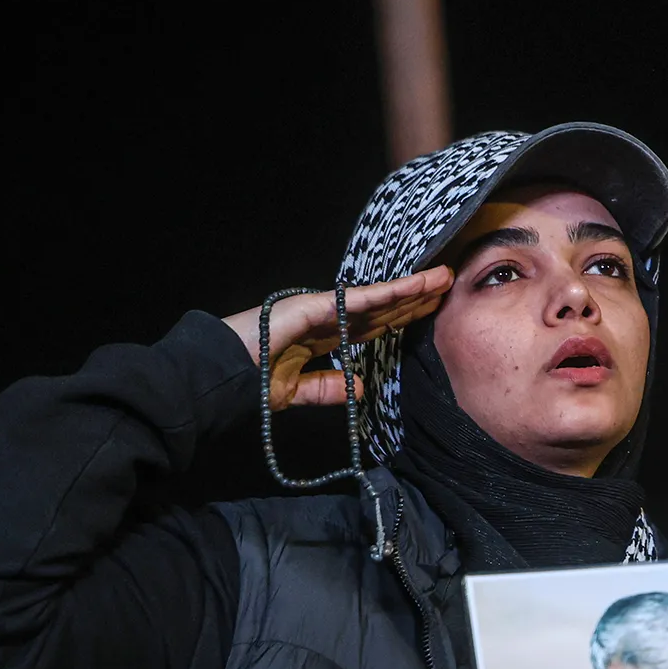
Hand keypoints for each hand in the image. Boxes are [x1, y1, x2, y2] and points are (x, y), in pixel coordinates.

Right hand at [223, 267, 452, 408]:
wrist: (218, 377)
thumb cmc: (248, 382)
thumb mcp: (295, 391)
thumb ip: (326, 389)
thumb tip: (360, 387)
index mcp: (324, 337)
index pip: (374, 324)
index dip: (403, 316)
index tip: (431, 309)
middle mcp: (327, 318)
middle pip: (383, 307)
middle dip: (416, 298)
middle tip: (449, 283)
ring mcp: (320, 308)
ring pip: (377, 298)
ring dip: (411, 288)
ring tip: (443, 277)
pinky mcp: (313, 306)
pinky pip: (357, 300)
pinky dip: (387, 293)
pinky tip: (413, 287)